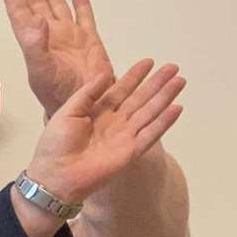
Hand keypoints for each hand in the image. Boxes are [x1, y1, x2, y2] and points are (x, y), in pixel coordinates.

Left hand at [1, 0, 113, 117]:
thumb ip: (35, 44)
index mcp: (34, 41)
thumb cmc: (57, 93)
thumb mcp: (42, 69)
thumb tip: (35, 18)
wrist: (83, 104)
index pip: (20, 12)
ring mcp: (70, 36)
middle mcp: (50, 35)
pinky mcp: (89, 40)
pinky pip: (84, 17)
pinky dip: (81, 5)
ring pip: (58, 7)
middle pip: (37, 4)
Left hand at [24, 59, 184, 204]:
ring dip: (165, 97)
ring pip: (150, 112)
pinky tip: (177, 108)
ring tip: (180, 81)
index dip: (134, 76)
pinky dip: (164, 122)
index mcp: (97, 112)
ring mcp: (124, 137)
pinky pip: (151, 134)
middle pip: (140, 99)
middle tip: (173, 67)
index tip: (149, 61)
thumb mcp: (67, 112)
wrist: (56, 174)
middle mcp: (114, 122)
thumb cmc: (56, 143)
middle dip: (156, 83)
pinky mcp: (131, 152)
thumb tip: (105, 73)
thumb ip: (87, 93)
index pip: (120, 90)